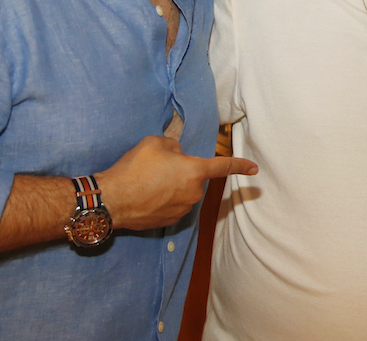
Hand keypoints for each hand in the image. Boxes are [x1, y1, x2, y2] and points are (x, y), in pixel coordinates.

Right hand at [95, 135, 257, 230]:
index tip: (254, 169)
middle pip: (193, 177)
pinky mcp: (170, 221)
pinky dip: (162, 200)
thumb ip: (173, 147)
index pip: (223, 167)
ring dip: (170, 187)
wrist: (112, 200)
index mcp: (194, 171)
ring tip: (146, 183)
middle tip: (156, 168)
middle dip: (180, 171)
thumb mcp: (154, 143)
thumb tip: (177, 155)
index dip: (240, 166)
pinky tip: (145, 196)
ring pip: (182, 191)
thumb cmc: (134, 168)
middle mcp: (193, 193)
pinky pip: (172, 205)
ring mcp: (182, 210)